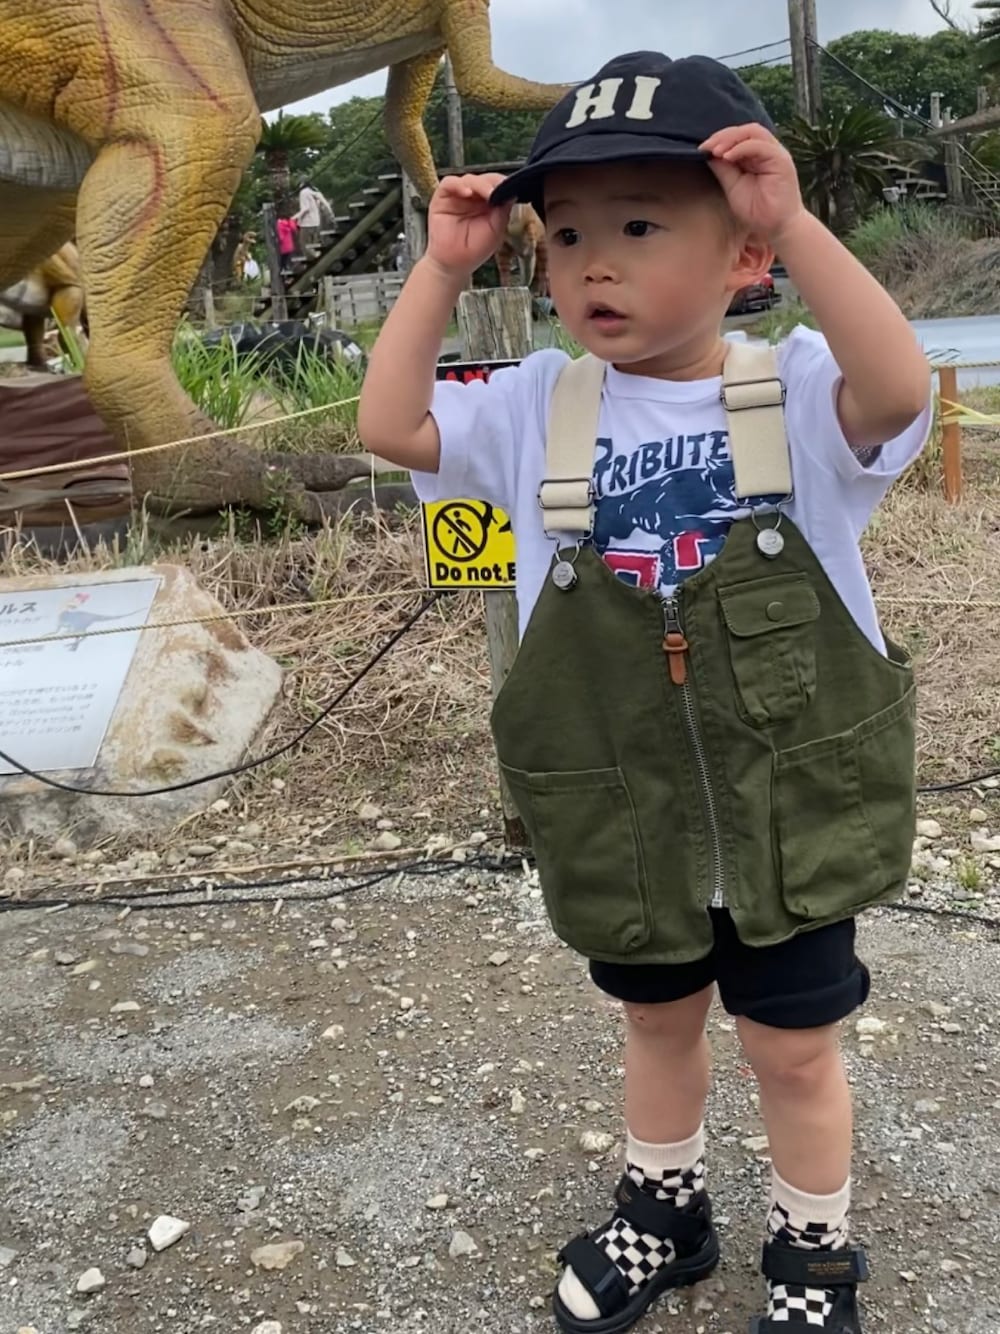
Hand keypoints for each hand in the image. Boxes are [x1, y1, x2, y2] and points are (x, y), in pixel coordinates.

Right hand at [426, 173, 512, 279]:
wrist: (453, 264)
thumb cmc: (474, 250)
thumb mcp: (496, 231)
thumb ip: (502, 211)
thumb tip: (512, 192)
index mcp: (488, 202)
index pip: (497, 185)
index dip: (504, 185)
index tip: (512, 188)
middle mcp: (474, 196)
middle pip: (485, 179)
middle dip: (494, 183)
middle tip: (501, 190)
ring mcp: (458, 195)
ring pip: (469, 179)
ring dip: (480, 184)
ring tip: (488, 194)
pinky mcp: (442, 197)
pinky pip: (449, 183)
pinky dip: (458, 185)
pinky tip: (467, 193)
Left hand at [700, 125, 805, 244]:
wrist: (776, 228)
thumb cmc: (757, 211)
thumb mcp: (733, 187)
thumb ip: (723, 170)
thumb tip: (708, 154)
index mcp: (757, 155)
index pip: (738, 136)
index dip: (719, 139)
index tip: (702, 149)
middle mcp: (767, 151)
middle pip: (745, 130)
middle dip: (723, 136)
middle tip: (706, 147)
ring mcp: (776, 154)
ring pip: (753, 132)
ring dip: (731, 139)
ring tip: (715, 151)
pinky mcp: (781, 161)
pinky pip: (760, 146)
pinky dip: (742, 148)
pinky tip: (728, 157)